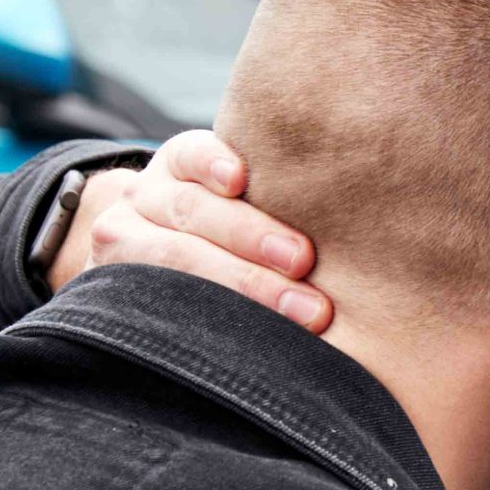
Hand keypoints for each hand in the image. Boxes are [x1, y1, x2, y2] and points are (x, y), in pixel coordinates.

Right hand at [54, 130, 332, 332]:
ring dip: (243, 284)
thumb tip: (370, 194)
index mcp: (181, 163)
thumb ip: (281, 193)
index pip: (193, 155)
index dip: (214, 164)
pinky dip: (200, 315)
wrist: (154, 253)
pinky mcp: (119, 287)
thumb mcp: (242, 196)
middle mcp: (148, 198)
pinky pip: (157, 303)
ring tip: (308, 312)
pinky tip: (237, 333)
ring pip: (176, 258)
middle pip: (193, 212)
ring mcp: (127, 243)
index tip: (240, 179)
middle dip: (250, 237)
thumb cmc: (233, 224)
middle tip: (305, 262)